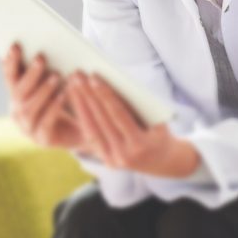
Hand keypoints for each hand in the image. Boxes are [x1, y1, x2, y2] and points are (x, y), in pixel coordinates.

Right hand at [3, 45, 85, 150]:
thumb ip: (48, 67)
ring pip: (29, 109)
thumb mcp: (57, 81)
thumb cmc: (69, 99)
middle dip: (29, 74)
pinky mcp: (42, 140)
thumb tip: (48, 43)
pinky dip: (53, 108)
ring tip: (56, 76)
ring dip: (42, 90)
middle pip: (18, 92)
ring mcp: (28, 128)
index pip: (9, 76)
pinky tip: (62, 96)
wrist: (84, 130)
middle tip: (41, 57)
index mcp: (17, 95)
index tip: (16, 45)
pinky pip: (44, 123)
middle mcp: (17, 111)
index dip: (11, 62)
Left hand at [65, 72, 199, 177]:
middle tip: (78, 76)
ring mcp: (113, 160)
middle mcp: (124, 155)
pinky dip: (83, 116)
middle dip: (88, 96)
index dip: (105, 95)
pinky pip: (91, 136)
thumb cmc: (160, 132)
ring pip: (91, 128)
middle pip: (101, 120)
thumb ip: (135, 105)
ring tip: (73, 84)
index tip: (94, 77)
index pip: (118, 115)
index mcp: (140, 145)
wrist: (163, 161)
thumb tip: (111, 83)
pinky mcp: (105, 160)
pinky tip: (76, 101)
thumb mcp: (155, 118)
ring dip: (80, 104)